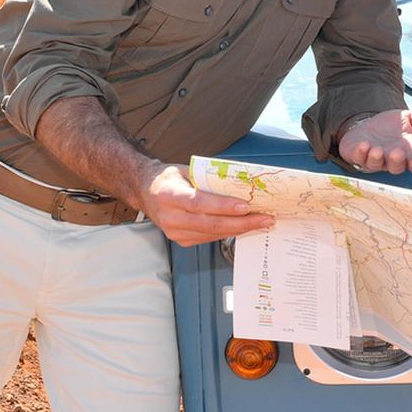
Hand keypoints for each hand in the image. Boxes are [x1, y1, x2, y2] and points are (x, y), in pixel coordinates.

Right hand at [133, 164, 272, 246]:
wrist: (146, 192)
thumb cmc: (168, 179)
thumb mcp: (186, 171)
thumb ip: (209, 179)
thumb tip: (242, 184)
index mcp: (169, 195)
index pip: (200, 203)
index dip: (224, 206)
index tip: (247, 206)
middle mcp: (170, 217)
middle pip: (211, 223)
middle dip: (242, 222)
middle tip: (265, 218)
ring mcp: (175, 232)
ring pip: (213, 233)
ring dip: (240, 229)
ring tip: (261, 222)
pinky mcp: (181, 241)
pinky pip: (210, 238)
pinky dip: (229, 232)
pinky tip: (244, 226)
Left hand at [337, 109, 411, 173]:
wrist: (371, 126)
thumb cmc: (393, 127)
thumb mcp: (410, 119)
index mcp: (407, 153)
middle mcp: (391, 160)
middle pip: (395, 167)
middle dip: (396, 161)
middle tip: (397, 153)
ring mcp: (373, 160)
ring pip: (375, 164)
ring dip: (376, 158)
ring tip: (377, 150)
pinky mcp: (357, 156)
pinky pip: (358, 158)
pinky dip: (360, 152)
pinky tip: (363, 145)